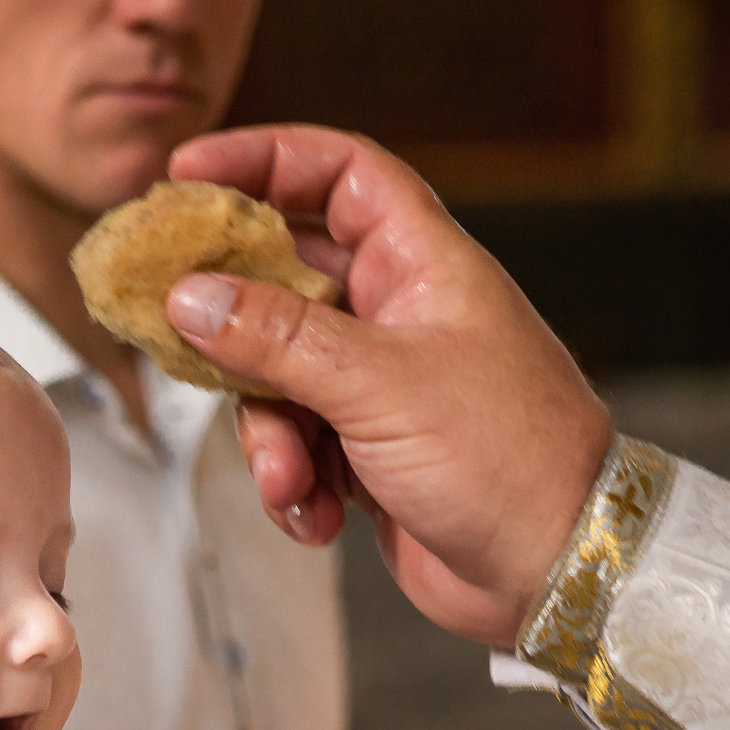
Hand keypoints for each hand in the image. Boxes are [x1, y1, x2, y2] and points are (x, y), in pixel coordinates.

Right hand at [158, 124, 613, 645]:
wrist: (559, 570)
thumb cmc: (504, 457)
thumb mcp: (378, 385)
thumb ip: (276, 337)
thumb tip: (188, 295)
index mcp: (421, 264)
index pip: (339, 174)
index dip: (263, 159)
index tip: (187, 171)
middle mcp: (396, 312)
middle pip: (282, 280)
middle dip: (231, 322)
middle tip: (170, 327)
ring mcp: (379, 382)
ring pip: (274, 375)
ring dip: (268, 433)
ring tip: (289, 480)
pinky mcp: (366, 449)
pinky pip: (295, 444)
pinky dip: (293, 483)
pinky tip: (318, 518)